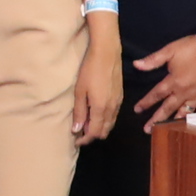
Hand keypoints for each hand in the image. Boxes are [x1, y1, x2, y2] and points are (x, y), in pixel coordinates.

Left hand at [73, 28, 123, 142]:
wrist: (107, 54)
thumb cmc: (89, 71)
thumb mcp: (80, 91)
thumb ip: (79, 112)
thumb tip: (77, 130)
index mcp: (101, 109)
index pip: (94, 133)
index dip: (84, 139)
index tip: (75, 140)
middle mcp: (112, 109)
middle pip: (104, 131)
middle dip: (92, 135)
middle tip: (79, 132)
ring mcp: (118, 103)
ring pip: (110, 124)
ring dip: (99, 128)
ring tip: (86, 124)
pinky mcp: (120, 97)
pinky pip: (114, 116)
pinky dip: (105, 120)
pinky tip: (96, 114)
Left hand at [132, 34, 195, 131]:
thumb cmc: (191, 49)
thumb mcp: (169, 51)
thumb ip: (153, 60)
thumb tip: (136, 65)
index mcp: (174, 82)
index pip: (156, 94)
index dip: (146, 103)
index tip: (137, 110)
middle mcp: (185, 92)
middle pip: (168, 108)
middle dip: (157, 119)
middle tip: (148, 130)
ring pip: (185, 112)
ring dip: (175, 122)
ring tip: (168, 130)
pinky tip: (193, 122)